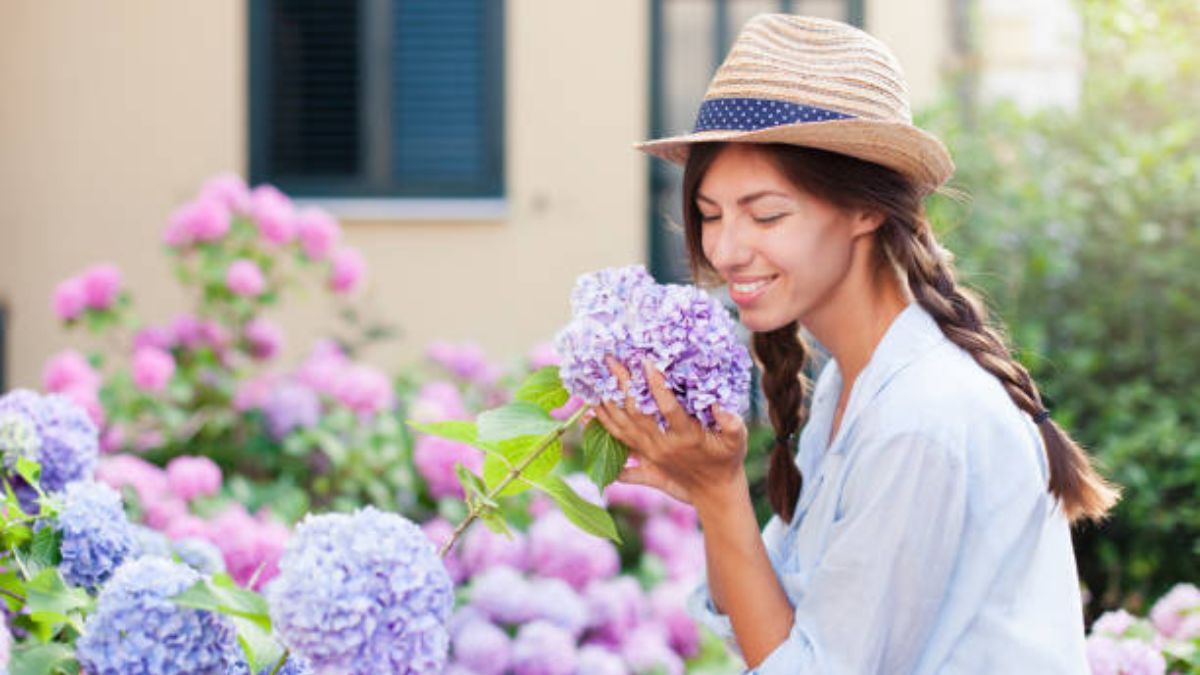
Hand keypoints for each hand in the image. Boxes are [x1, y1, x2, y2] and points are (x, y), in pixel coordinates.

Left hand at [595, 357, 748, 506]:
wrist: (714, 494)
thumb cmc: (726, 461)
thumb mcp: (736, 441)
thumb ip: (731, 424)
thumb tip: (720, 405)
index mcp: (685, 436)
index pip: (668, 408)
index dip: (656, 385)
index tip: (646, 362)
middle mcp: (662, 445)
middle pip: (636, 413)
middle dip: (622, 384)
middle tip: (610, 360)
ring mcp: (649, 454)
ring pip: (621, 427)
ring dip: (607, 402)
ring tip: (594, 379)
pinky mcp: (642, 460)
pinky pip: (616, 443)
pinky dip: (601, 428)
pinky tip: (584, 415)